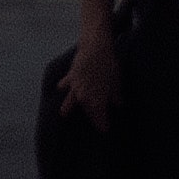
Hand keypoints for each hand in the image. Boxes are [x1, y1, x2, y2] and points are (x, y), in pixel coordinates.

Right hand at [63, 14, 120, 129]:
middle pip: (87, 109)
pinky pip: (67, 82)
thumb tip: (118, 104)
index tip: (104, 130)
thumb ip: (115, 94)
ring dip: (69, 106)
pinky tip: (60, 88)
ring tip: (63, 113)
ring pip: (72, 98)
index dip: (101, 123)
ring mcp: (77, 84)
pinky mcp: (72, 74)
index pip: (99, 115)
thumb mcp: (116, 81)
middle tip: (93, 125)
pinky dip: (64, 85)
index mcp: (97, 98)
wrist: (95, 47)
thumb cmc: (109, 65)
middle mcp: (85, 94)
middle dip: (90, 117)